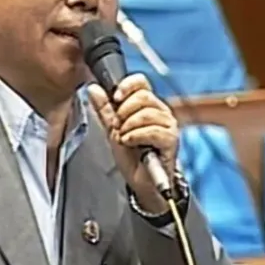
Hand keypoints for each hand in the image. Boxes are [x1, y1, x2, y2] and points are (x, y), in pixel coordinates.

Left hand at [86, 74, 179, 213]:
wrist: (140, 182)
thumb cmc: (131, 156)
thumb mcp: (112, 130)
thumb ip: (104, 109)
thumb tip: (93, 88)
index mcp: (148, 105)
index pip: (141, 82)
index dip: (126, 86)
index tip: (115, 98)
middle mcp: (161, 111)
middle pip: (142, 96)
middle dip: (123, 112)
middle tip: (118, 127)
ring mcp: (168, 125)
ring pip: (145, 113)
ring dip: (128, 127)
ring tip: (125, 139)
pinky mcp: (171, 139)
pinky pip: (152, 130)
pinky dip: (136, 136)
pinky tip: (131, 143)